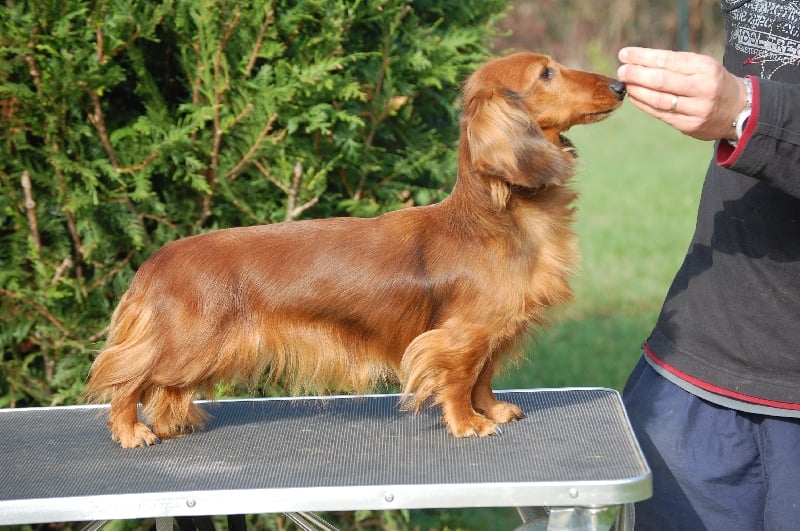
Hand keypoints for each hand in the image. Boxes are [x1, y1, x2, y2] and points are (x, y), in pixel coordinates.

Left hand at [617, 47, 747, 140]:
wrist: (738, 109)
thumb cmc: (712, 82)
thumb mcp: (702, 66)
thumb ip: (675, 64)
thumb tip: (638, 61)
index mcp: (706, 68)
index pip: (668, 60)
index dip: (643, 57)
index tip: (625, 55)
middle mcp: (703, 88)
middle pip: (661, 80)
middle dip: (637, 74)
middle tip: (622, 70)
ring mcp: (697, 109)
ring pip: (659, 100)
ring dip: (637, 91)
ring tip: (626, 84)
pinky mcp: (690, 126)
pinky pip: (661, 114)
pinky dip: (644, 105)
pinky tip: (635, 97)